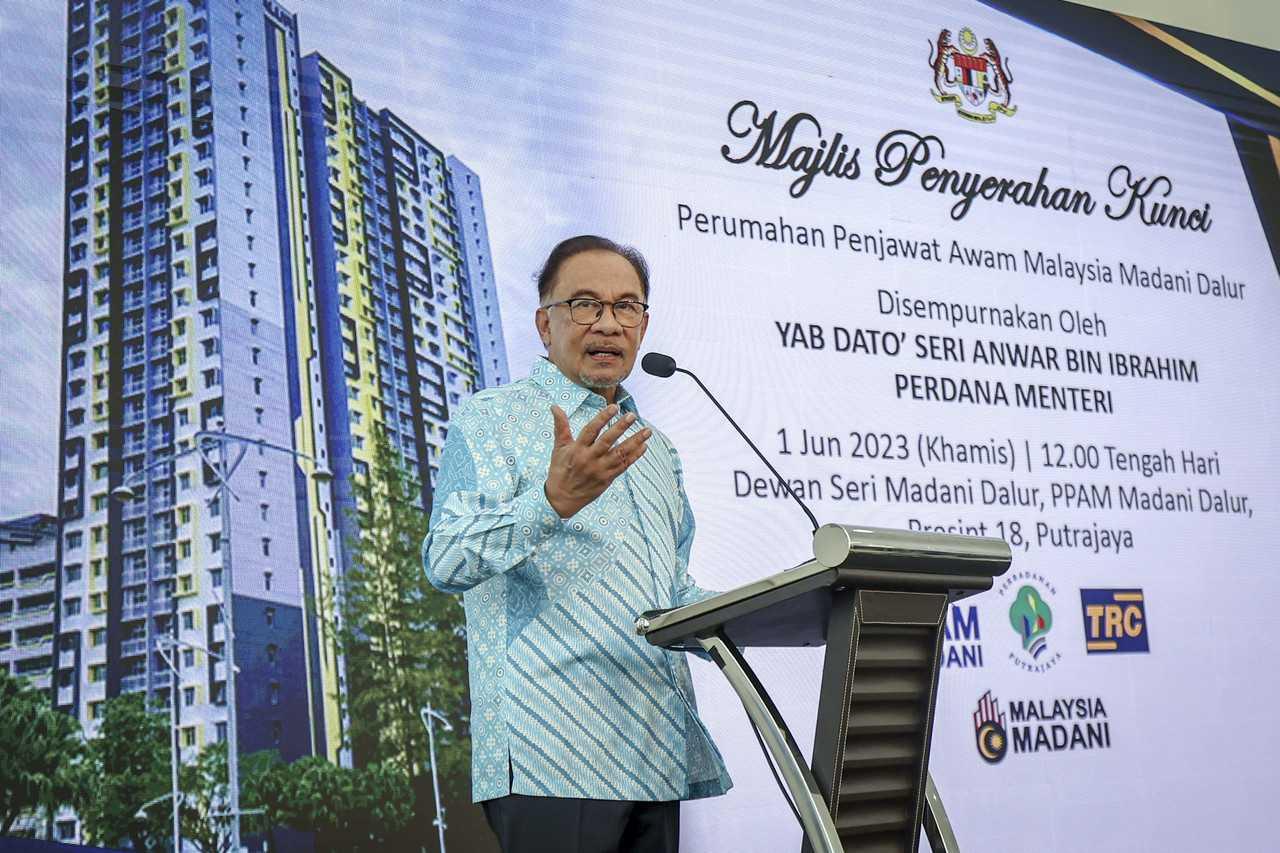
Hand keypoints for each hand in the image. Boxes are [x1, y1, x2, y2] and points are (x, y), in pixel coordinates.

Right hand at [544, 403, 650, 517]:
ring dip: (635, 441)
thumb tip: (555, 406)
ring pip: (620, 454)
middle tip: (632, 416)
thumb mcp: (558, 448)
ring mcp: (600, 470)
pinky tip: (644, 446)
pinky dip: (635, 456)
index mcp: (576, 449)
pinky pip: (623, 466)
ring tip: (647, 431)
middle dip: (621, 427)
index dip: (602, 418)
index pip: (591, 430)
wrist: (562, 499)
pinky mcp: (607, 479)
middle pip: (607, 441)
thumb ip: (561, 426)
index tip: (614, 407)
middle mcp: (589, 459)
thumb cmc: (560, 470)